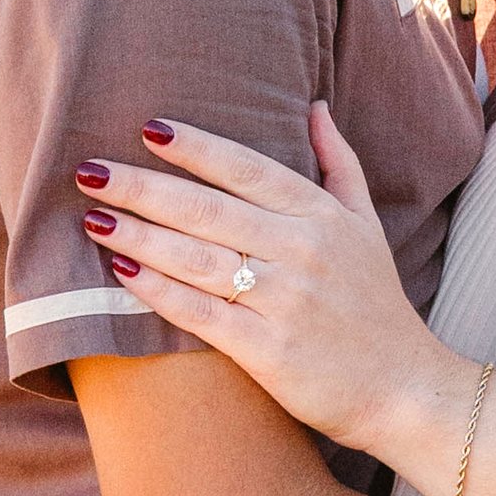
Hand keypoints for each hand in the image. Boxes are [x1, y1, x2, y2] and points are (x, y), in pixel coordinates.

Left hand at [74, 108, 472, 471]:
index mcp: (323, 216)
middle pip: (210, 209)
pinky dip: (159, 290)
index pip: (249, 169)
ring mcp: (286, 302)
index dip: (197, 148)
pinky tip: (121, 270)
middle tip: (90, 169)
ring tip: (92, 216)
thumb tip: (314, 104)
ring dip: (140, 234)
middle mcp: (304, 252)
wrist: (405, 390)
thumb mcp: (367, 226)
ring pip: (199, 258)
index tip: (148, 128)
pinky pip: (202, 313)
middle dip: (144, 187)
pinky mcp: (269, 351)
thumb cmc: (376, 305)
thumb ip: (338, 164)